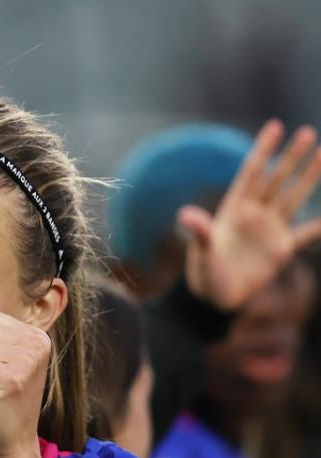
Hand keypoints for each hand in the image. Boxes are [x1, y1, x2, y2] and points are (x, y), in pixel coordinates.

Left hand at [180, 119, 320, 310]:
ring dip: (309, 177)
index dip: (263, 150)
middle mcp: (254, 214)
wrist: (216, 296)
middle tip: (307, 132)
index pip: (251, 173)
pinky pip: (308, 232)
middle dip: (291, 157)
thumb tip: (183, 215)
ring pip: (293, 197)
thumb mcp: (201, 251)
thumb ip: (199, 232)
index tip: (276, 126)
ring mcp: (269, 229)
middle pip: (276, 179)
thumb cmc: (204, 272)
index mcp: (233, 209)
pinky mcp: (281, 248)